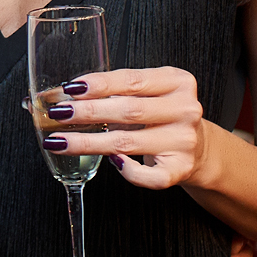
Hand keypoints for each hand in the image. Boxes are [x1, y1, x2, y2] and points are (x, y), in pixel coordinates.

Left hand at [35, 66, 213, 190]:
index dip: (99, 84)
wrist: (198, 147)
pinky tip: (111, 161)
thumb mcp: (147, 93)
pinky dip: (125, 170)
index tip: (71, 88)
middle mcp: (185, 110)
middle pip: (128, 110)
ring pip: (127, 143)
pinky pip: (146, 175)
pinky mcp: (180, 169)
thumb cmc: (161, 116)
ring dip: (88, 142)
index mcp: (177, 82)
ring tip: (60, 141)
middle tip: (59, 113)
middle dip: (88, 112)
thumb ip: (114, 90)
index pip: (132, 80)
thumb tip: (63, 94)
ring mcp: (184, 141)